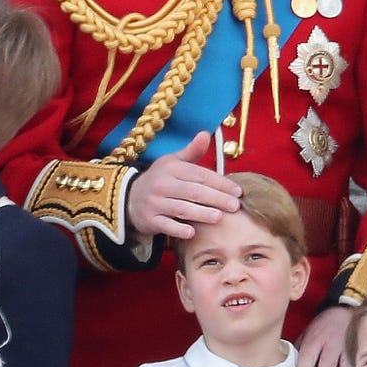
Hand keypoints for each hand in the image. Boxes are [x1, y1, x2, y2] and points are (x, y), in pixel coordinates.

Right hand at [126, 131, 241, 238]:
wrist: (129, 197)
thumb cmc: (161, 179)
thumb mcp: (173, 162)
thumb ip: (192, 151)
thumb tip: (205, 133)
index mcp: (172, 168)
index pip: (201, 175)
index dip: (221, 183)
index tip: (238, 191)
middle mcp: (162, 184)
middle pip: (194, 192)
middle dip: (216, 199)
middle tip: (235, 206)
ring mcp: (154, 203)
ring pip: (181, 209)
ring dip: (201, 214)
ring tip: (220, 217)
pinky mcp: (149, 220)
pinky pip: (165, 225)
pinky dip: (178, 229)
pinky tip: (192, 233)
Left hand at [296, 306, 352, 366]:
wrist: (344, 310)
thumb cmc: (322, 326)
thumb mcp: (307, 333)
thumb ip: (300, 349)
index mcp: (315, 338)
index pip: (308, 356)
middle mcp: (330, 343)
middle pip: (326, 364)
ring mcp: (344, 346)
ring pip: (342, 366)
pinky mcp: (354, 349)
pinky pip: (354, 364)